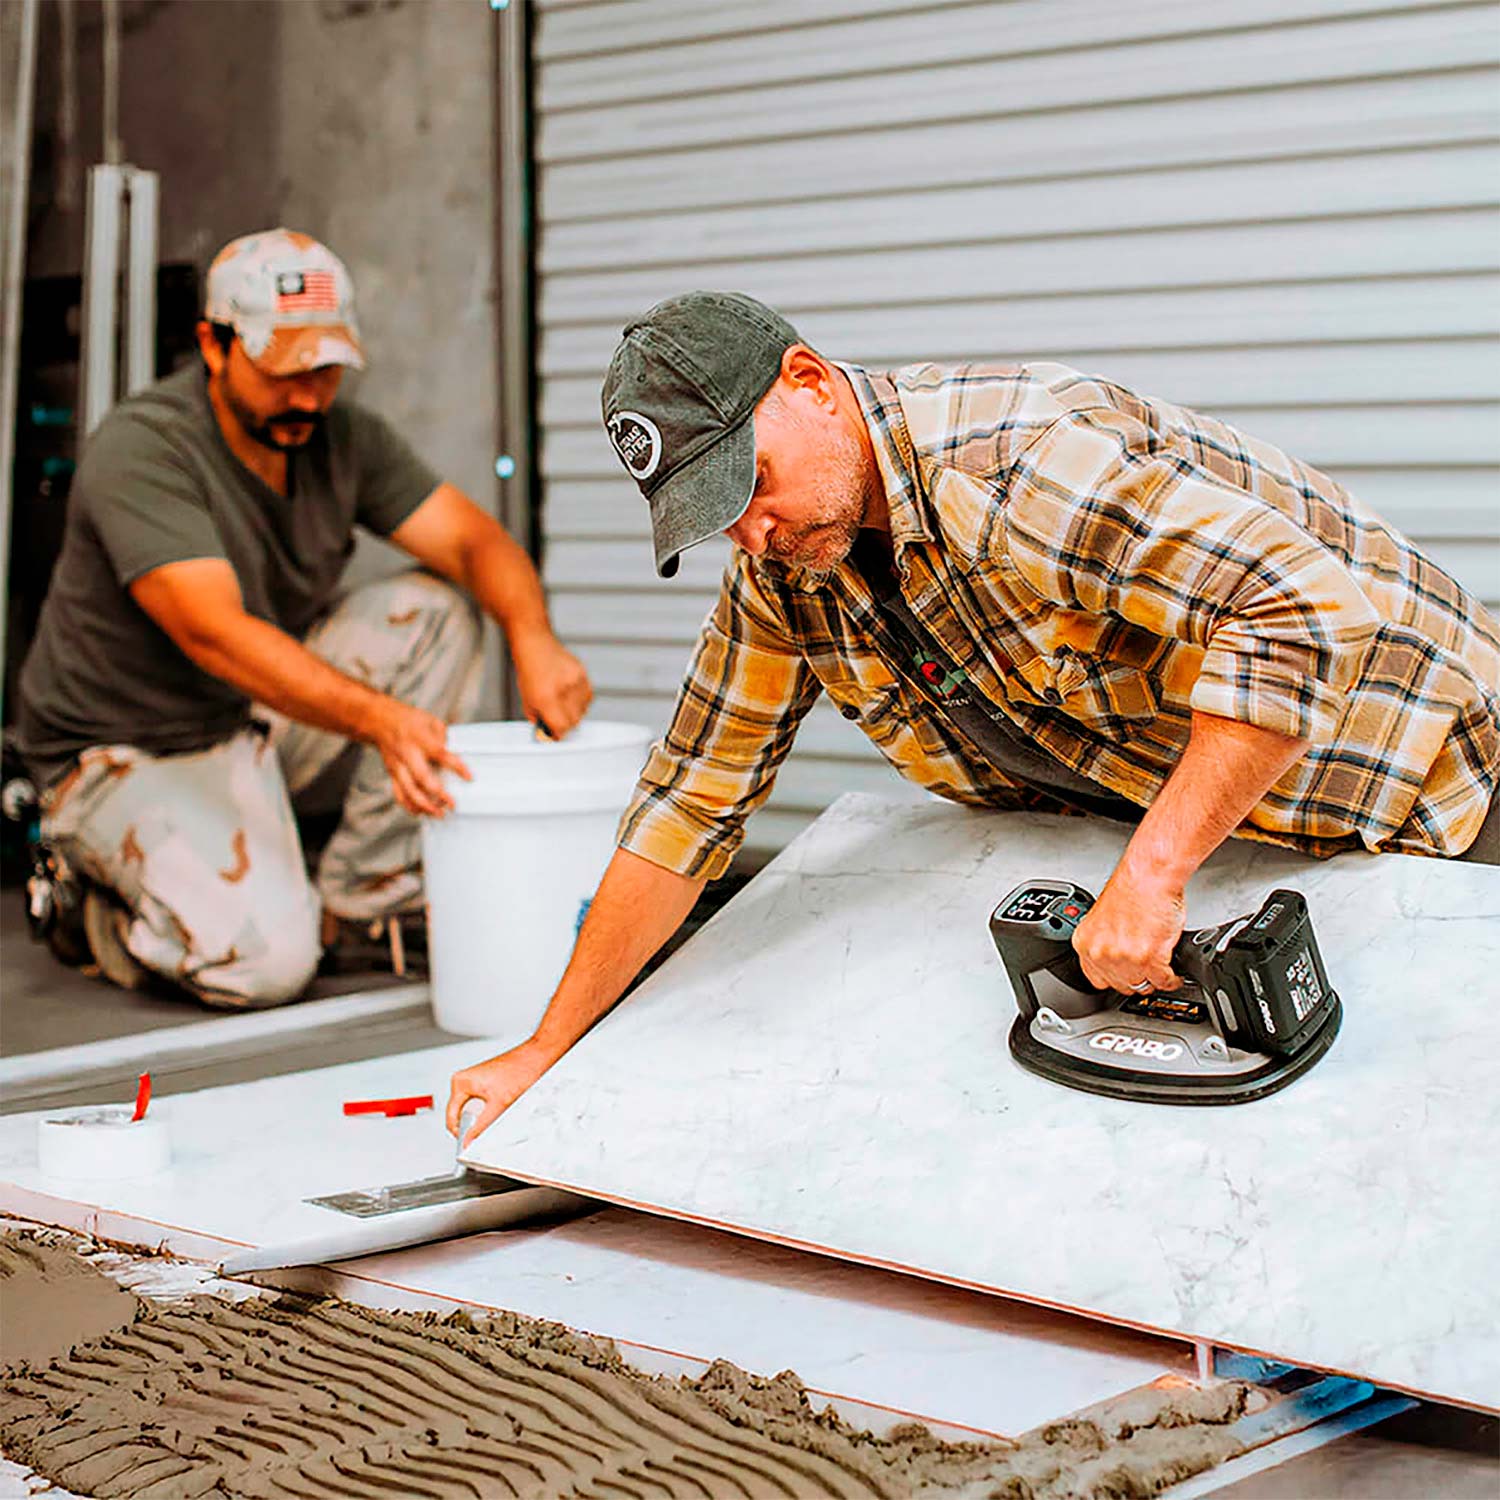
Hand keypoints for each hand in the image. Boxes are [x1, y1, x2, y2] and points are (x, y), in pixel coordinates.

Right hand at [368, 697, 471, 817]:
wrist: (379, 720)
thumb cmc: (408, 720)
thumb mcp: (430, 720)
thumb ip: (444, 737)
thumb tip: (455, 753)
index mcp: (420, 738)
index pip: (440, 754)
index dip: (456, 766)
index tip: (469, 777)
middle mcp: (407, 753)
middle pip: (422, 777)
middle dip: (438, 794)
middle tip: (452, 804)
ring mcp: (398, 765)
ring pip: (409, 790)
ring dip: (424, 805)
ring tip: (439, 814)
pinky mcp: (392, 773)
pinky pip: (399, 794)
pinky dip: (409, 806)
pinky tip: (421, 812)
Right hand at [447, 1041, 554, 1145]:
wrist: (535, 1058)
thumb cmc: (520, 1070)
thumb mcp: (498, 1105)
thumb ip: (481, 1126)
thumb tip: (469, 1140)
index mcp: (461, 1082)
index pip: (451, 1116)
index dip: (460, 1133)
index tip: (468, 1143)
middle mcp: (464, 1079)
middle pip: (460, 1113)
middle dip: (472, 1123)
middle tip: (488, 1125)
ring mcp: (472, 1080)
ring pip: (471, 1108)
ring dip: (481, 1115)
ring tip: (498, 1110)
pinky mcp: (482, 1082)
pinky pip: (478, 1102)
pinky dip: (487, 1109)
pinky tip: (500, 1106)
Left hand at [512, 634, 592, 738]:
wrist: (535, 644)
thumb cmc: (528, 670)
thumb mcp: (527, 699)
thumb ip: (539, 718)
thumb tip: (549, 732)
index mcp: (545, 698)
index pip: (562, 727)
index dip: (558, 734)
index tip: (555, 733)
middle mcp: (562, 690)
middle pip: (574, 721)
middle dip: (566, 724)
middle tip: (558, 719)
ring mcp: (575, 681)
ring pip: (583, 710)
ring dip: (575, 712)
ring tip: (562, 703)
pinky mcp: (583, 674)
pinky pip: (588, 696)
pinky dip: (580, 700)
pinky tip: (569, 693)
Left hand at [1073, 865, 1185, 992]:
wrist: (1150, 876)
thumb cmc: (1132, 887)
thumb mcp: (1103, 918)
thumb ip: (1105, 942)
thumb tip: (1116, 957)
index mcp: (1085, 942)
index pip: (1096, 977)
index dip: (1114, 978)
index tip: (1124, 977)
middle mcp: (1101, 952)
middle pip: (1120, 984)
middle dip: (1135, 980)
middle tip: (1146, 973)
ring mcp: (1124, 958)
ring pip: (1142, 986)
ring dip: (1154, 982)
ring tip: (1161, 975)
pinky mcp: (1149, 959)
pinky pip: (1163, 982)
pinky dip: (1171, 980)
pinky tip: (1173, 975)